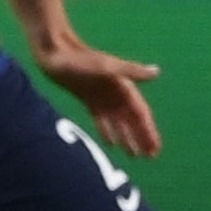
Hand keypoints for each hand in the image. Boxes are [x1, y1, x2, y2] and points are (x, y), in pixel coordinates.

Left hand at [34, 35, 162, 157]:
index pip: (141, 114)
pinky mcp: (88, 100)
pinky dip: (107, 131)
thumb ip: (131, 71)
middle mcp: (116, 94)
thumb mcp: (106, 66)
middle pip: (132, 120)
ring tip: (134, 156)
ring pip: (118, 123)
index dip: (149, 131)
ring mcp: (102, 97)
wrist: (54, 53)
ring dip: (127, 138)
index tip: (155, 149)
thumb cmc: (79, 59)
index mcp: (124, 87)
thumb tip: (156, 72)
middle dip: (142, 138)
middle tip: (149, 157)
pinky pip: (101, 120)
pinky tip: (111, 145)